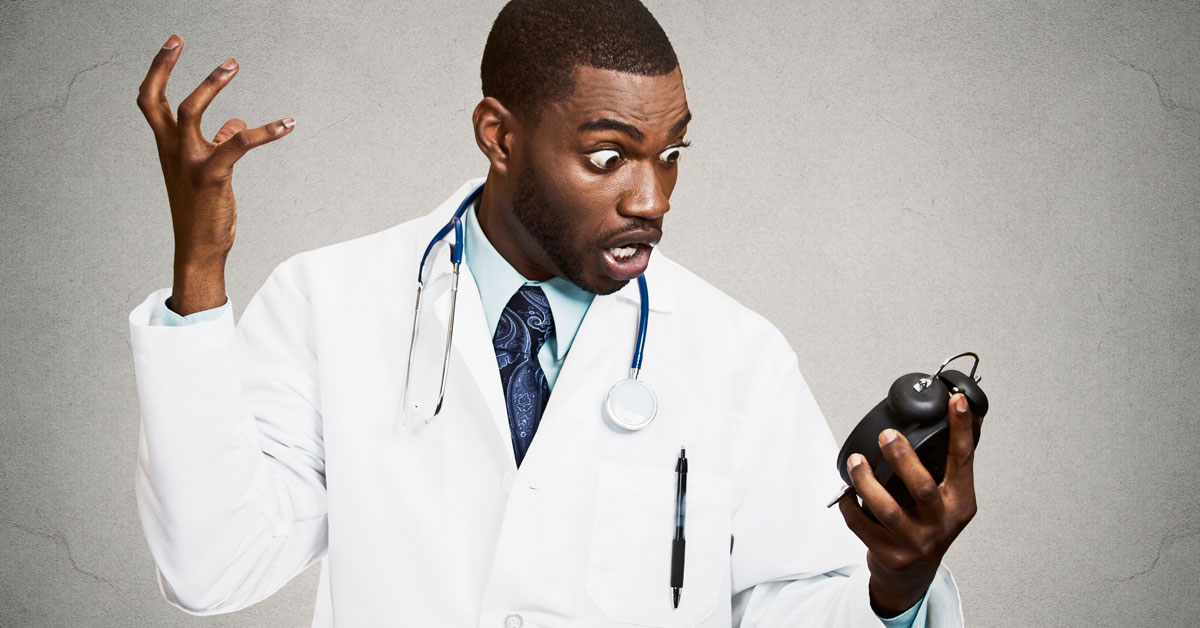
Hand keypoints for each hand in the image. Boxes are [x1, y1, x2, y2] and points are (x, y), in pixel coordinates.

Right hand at [136, 34, 293, 311]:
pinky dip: (264, 130)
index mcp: (168, 148)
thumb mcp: (207, 173)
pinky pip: (237, 143)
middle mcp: (172, 151)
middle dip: (163, 66)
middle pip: (157, 100)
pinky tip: (286, 124)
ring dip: (210, 84)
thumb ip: (217, 144)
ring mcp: (189, 162)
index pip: (150, 103)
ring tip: (232, 64)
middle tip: (178, 38)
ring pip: (190, 111)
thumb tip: (233, 123)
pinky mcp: (212, 175)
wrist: (200, 249)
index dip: (157, 72)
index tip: (172, 46)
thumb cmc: (204, 211)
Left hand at [837, 393, 978, 616]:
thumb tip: (952, 418)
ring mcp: (915, 542)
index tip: (955, 402)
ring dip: (866, 481)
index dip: (960, 430)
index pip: (963, 461)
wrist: (912, 575)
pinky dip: (850, 506)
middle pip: (922, 488)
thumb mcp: (947, 500)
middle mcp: (941, 524)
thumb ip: (945, 467)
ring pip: (888, 510)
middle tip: (886, 435)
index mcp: (960, 503)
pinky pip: (862, 526)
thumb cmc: (928, 527)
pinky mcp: (890, 555)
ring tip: (856, 462)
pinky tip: (846, 491)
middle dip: (901, 458)